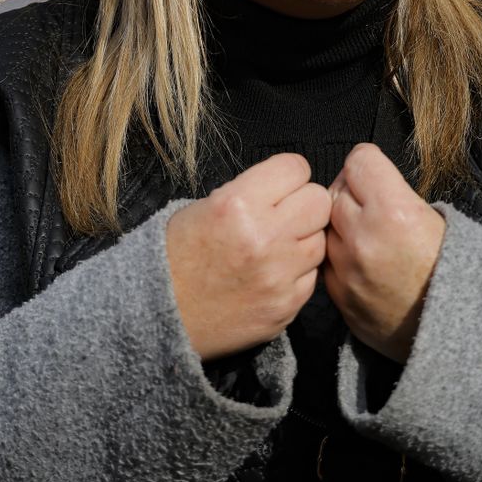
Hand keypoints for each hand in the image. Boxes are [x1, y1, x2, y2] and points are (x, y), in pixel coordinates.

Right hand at [166, 153, 330, 360]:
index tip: (279, 186)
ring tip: (275, 248)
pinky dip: (297, 273)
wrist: (160, 314)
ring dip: (303, 240)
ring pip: (321, 240)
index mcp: (239, 204)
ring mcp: (279, 275)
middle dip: (303, 204)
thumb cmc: (176, 257)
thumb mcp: (203, 207)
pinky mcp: (287, 306)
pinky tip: (271, 275)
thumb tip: (286, 189)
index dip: (287, 175)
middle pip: (319, 201)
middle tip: (283, 215)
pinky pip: (312, 277)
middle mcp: (265, 237)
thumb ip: (250, 193)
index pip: (296, 168)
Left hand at [323, 144, 445, 362]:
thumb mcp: (442, 221)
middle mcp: (363, 238)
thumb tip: (369, 181)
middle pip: (336, 189)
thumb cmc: (458, 274)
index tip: (375, 174)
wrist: (457, 334)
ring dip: (340, 224)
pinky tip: (363, 262)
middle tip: (371, 204)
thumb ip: (398, 195)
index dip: (369, 164)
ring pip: (325, 225)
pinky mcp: (338, 296)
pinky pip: (326, 260)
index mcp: (394, 212)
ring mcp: (346, 269)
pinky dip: (339, 256)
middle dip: (352, 192)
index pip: (359, 161)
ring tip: (368, 235)